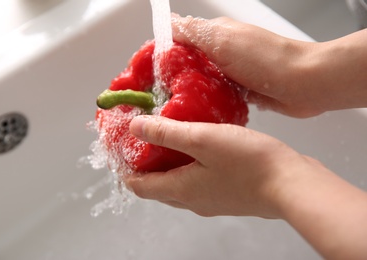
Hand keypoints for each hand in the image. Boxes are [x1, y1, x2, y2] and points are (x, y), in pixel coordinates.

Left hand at [124, 115, 366, 258]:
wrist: (293, 184)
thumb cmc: (249, 163)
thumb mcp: (201, 139)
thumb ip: (166, 133)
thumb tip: (135, 127)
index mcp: (181, 190)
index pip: (139, 186)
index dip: (125, 169)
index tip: (120, 150)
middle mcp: (193, 200)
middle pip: (158, 186)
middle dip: (146, 166)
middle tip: (142, 141)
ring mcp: (212, 199)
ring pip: (179, 183)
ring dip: (169, 164)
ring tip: (169, 138)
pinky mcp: (229, 193)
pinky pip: (199, 180)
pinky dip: (190, 165)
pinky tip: (201, 145)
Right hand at [172, 15, 366, 116]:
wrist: (304, 84)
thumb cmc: (266, 60)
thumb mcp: (222, 40)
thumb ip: (193, 32)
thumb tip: (168, 22)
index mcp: (216, 34)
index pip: (179, 38)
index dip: (160, 52)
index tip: (144, 70)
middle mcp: (222, 51)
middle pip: (187, 62)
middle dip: (171, 76)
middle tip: (156, 95)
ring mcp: (231, 72)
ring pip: (200, 81)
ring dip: (189, 91)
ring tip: (172, 107)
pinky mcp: (240, 90)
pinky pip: (216, 96)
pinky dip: (206, 102)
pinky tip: (197, 113)